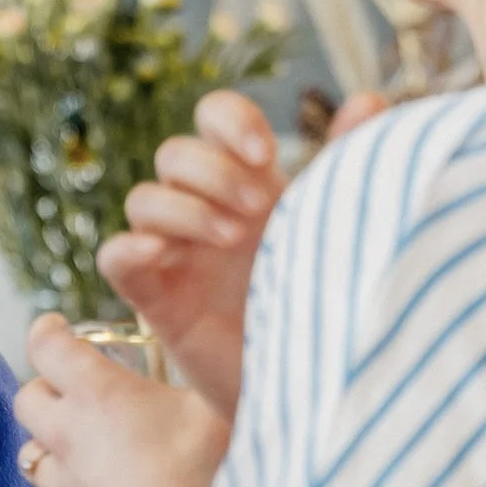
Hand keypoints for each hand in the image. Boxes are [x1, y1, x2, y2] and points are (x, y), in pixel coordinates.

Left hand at [15, 315, 227, 486]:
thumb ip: (210, 369)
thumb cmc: (205, 477)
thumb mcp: (219, 405)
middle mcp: (68, 436)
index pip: (46, 346)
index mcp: (98, 393)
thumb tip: (221, 341)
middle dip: (45, 388)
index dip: (47, 331)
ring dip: (49, 449)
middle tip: (75, 391)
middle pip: (26, 399)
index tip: (57, 329)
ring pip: (29, 459)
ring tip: (82, 450)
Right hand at [97, 87, 381, 418]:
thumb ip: (346, 167)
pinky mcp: (153, 298)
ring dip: (184, 209)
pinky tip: (163, 253)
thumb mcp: (336, 228)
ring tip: (232, 238)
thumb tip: (369, 99)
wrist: (311, 387)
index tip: (267, 157)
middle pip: (175, 153)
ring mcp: (174, 252)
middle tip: (258, 208)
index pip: (213, 117)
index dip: (230, 122)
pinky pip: (115, 257)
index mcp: (246, 181)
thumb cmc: (321, 301)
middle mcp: (203, 208)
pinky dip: (130, 247)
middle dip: (214, 172)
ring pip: (143, 198)